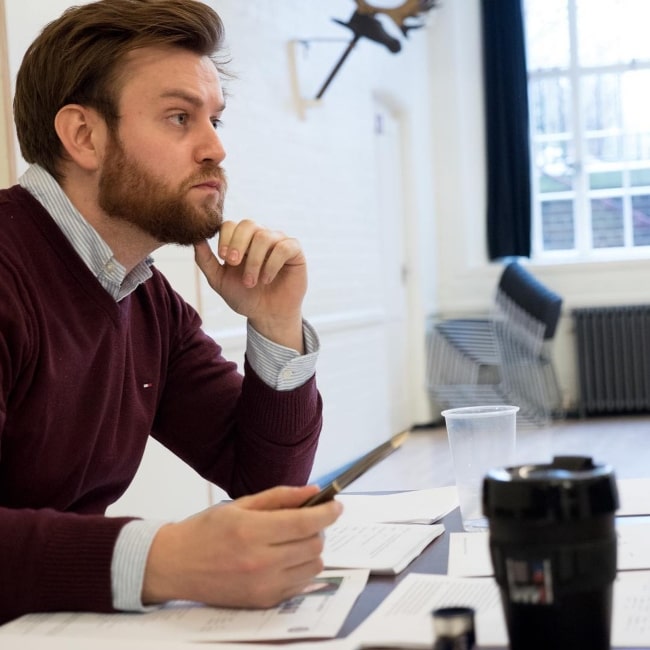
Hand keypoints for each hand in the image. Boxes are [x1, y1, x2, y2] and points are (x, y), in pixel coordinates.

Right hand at [142, 485, 342, 608]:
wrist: (175, 566)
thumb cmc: (205, 531)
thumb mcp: (240, 504)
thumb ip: (280, 497)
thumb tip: (313, 492)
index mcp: (252, 531)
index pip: (305, 522)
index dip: (327, 512)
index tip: (336, 505)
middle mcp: (260, 561)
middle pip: (314, 544)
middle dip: (319, 528)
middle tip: (308, 520)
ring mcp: (263, 585)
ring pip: (314, 566)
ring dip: (313, 549)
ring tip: (295, 540)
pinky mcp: (263, 600)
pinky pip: (301, 584)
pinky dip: (302, 568)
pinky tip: (286, 558)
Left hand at [194, 220, 306, 349]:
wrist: (267, 315)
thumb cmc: (244, 297)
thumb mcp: (219, 280)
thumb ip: (205, 260)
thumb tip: (195, 239)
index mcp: (241, 240)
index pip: (231, 225)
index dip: (225, 238)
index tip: (223, 258)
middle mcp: (260, 236)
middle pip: (248, 224)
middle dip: (238, 244)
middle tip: (233, 263)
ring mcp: (278, 242)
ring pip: (264, 236)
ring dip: (254, 261)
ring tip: (251, 282)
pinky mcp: (294, 251)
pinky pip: (284, 247)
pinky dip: (273, 264)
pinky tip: (267, 279)